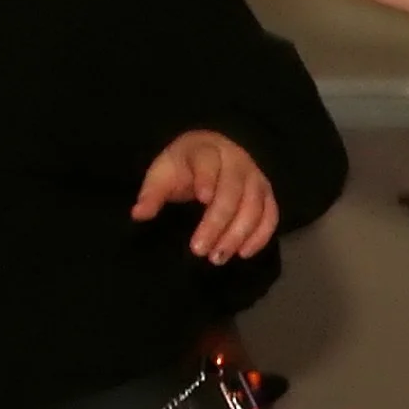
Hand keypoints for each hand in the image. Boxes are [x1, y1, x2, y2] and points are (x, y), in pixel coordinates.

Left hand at [132, 132, 278, 262]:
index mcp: (206, 151)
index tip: (202, 199)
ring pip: (253, 207)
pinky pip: (270, 216)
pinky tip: (243, 254)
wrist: (214, 154)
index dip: (207, 179)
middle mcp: (236, 163)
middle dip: (217, 223)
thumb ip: (152, 193)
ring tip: (217, 258)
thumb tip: (138, 214)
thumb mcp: (163, 173)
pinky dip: (260, 236)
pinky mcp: (266, 195)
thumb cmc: (185, 167)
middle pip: (232, 192)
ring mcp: (255, 179)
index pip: (208, 163)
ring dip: (237, 235)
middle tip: (199, 250)